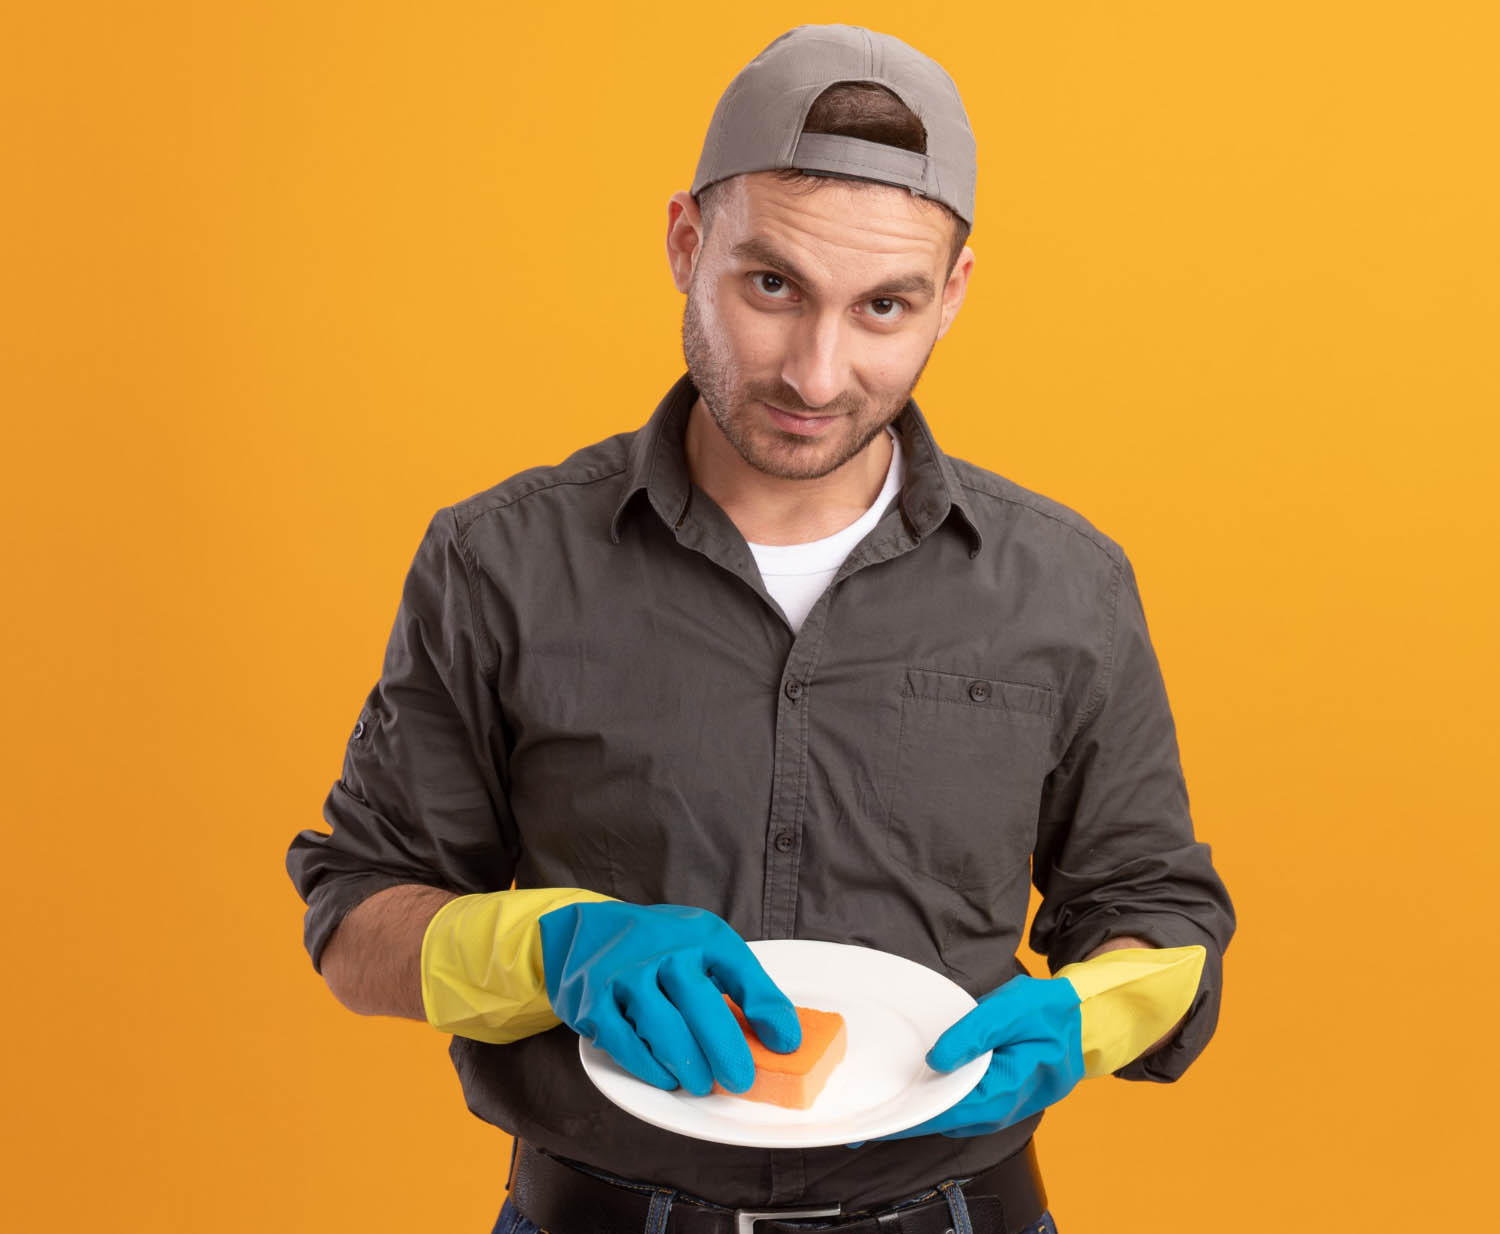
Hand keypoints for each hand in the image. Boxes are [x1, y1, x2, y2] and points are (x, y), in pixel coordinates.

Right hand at [537, 901, 800, 1095]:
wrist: (586, 930)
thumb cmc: (660, 946)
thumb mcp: (704, 946)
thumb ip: (741, 984)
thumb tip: (782, 1036)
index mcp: (700, 934)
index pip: (740, 969)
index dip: (767, 1009)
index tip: (786, 1043)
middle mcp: (663, 949)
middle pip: (702, 1004)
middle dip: (726, 1050)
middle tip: (742, 1081)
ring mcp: (626, 974)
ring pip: (664, 1028)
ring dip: (688, 1064)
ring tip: (703, 1084)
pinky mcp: (594, 1001)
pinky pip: (626, 1043)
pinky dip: (650, 1067)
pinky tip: (666, 1077)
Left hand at [875, 974, 1083, 1139]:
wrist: (1082, 1024)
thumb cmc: (1050, 1014)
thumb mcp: (1013, 1009)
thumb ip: (974, 1032)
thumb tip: (935, 1059)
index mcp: (1001, 1093)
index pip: (942, 1113)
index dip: (904, 1116)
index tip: (871, 1118)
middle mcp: (994, 1111)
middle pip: (936, 1119)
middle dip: (899, 1114)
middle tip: (857, 1110)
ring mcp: (992, 1109)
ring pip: (942, 1115)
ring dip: (912, 1106)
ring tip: (874, 1097)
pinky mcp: (988, 1099)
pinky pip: (952, 1105)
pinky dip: (928, 1098)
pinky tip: (907, 1086)